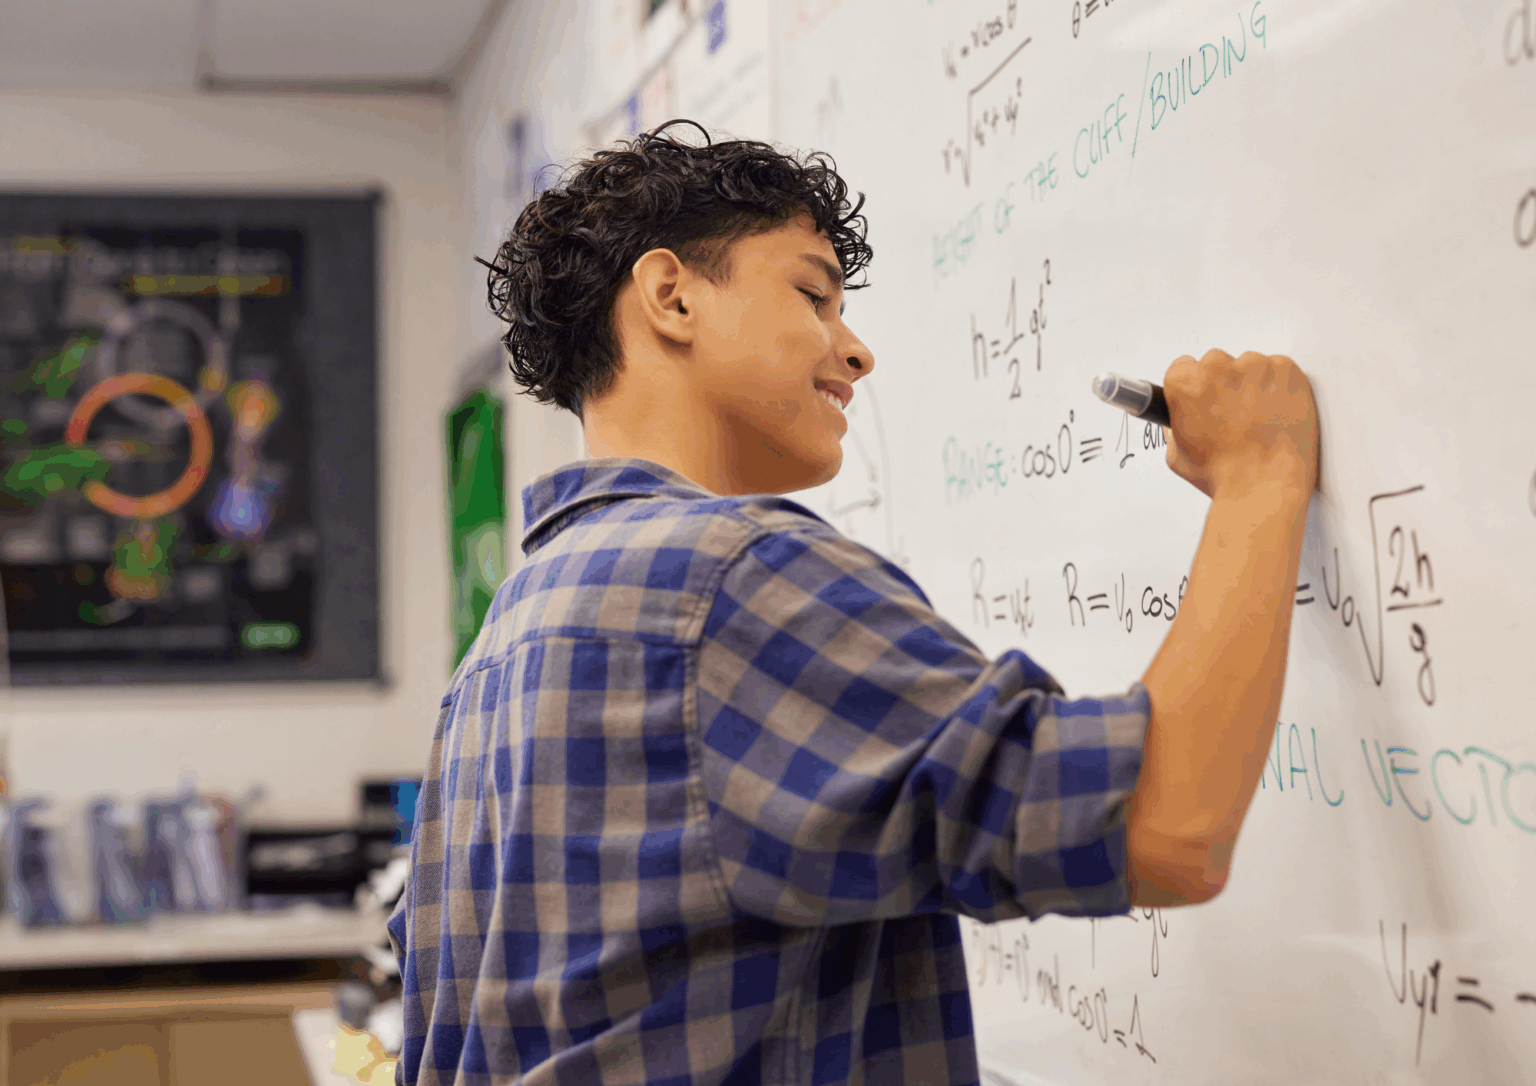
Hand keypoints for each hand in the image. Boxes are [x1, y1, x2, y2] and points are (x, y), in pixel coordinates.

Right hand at [1162, 349, 1318, 499]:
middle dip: (1225, 385)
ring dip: (1253, 385)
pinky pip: (1280, 369)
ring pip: (1250, 366)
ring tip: (1258, 418)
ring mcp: (1255, 366)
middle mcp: (1218, 368)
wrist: (1264, 485)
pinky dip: (1280, 387)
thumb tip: (1181, 422)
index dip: (1196, 385)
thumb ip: (1174, 429)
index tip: (1206, 397)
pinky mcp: (1286, 370)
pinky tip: (1276, 412)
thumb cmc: (1225, 474)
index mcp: (1185, 384)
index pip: (1184, 366)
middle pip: (1218, 362)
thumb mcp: (1178, 456)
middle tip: (1234, 415)